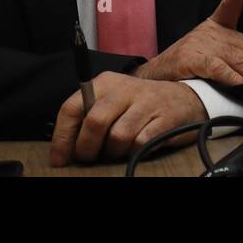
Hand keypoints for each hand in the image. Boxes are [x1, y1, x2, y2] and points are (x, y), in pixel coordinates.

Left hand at [50, 71, 205, 165]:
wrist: (184, 98)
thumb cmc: (139, 105)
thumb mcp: (111, 101)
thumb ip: (88, 117)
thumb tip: (64, 149)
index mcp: (104, 83)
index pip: (71, 108)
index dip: (62, 137)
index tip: (59, 159)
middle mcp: (124, 89)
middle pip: (94, 123)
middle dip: (87, 148)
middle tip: (91, 158)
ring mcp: (146, 103)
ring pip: (118, 137)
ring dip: (114, 152)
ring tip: (118, 150)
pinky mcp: (165, 118)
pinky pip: (140, 143)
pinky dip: (135, 151)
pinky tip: (137, 146)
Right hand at [133, 0, 242, 88]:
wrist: (153, 79)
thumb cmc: (185, 68)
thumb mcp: (211, 57)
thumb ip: (235, 61)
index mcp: (216, 27)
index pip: (230, 6)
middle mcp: (210, 32)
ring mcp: (200, 44)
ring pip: (236, 59)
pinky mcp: (190, 59)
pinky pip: (216, 68)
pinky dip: (231, 78)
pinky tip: (241, 87)